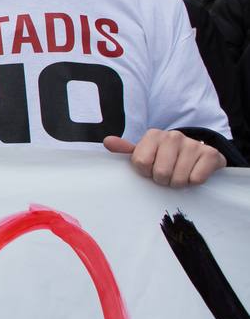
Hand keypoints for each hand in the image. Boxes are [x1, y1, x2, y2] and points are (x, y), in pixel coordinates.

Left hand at [103, 129, 225, 186]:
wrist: (200, 155)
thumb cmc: (166, 157)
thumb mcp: (146, 152)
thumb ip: (126, 150)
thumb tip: (108, 142)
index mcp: (153, 135)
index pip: (141, 163)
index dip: (145, 172)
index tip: (151, 169)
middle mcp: (173, 136)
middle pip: (160, 173)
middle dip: (163, 180)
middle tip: (167, 174)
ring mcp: (193, 143)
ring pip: (178, 178)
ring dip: (179, 183)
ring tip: (180, 173)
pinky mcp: (210, 154)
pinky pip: (196, 179)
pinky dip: (194, 182)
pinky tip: (193, 173)